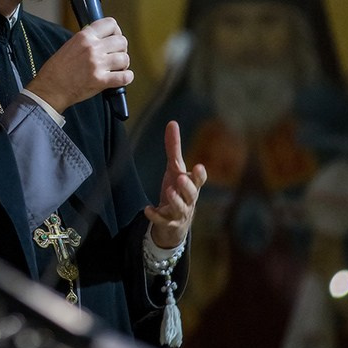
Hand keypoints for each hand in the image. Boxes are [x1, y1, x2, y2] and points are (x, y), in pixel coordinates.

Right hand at [25, 18, 133, 113]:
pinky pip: (125, 77)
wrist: (51, 88)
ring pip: (125, 58)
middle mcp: (92, 48)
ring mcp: (97, 64)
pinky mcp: (101, 81)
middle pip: (121, 41)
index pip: (111, 24)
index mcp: (84, 37)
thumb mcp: (70, 45)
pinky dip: (126, 78)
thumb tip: (101, 38)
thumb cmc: (57, 69)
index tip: (114, 38)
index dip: (116, 31)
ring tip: (117, 68)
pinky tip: (121, 77)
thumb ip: (86, 40)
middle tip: (116, 55)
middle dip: (121, 49)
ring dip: (123, 64)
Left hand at [143, 120, 206, 247]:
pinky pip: (163, 221)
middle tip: (181, 178)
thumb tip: (172, 122)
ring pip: (180, 208)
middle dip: (188, 187)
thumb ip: (174, 148)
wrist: (174, 224)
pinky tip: (147, 209)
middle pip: (192, 194)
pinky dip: (156, 215)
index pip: (199, 180)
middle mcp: (188, 200)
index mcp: (191, 185)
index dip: (200, 175)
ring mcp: (179, 213)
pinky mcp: (168, 224)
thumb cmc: (177, 191)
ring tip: (169, 191)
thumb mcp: (174, 170)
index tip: (198, 166)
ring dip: (175, 200)